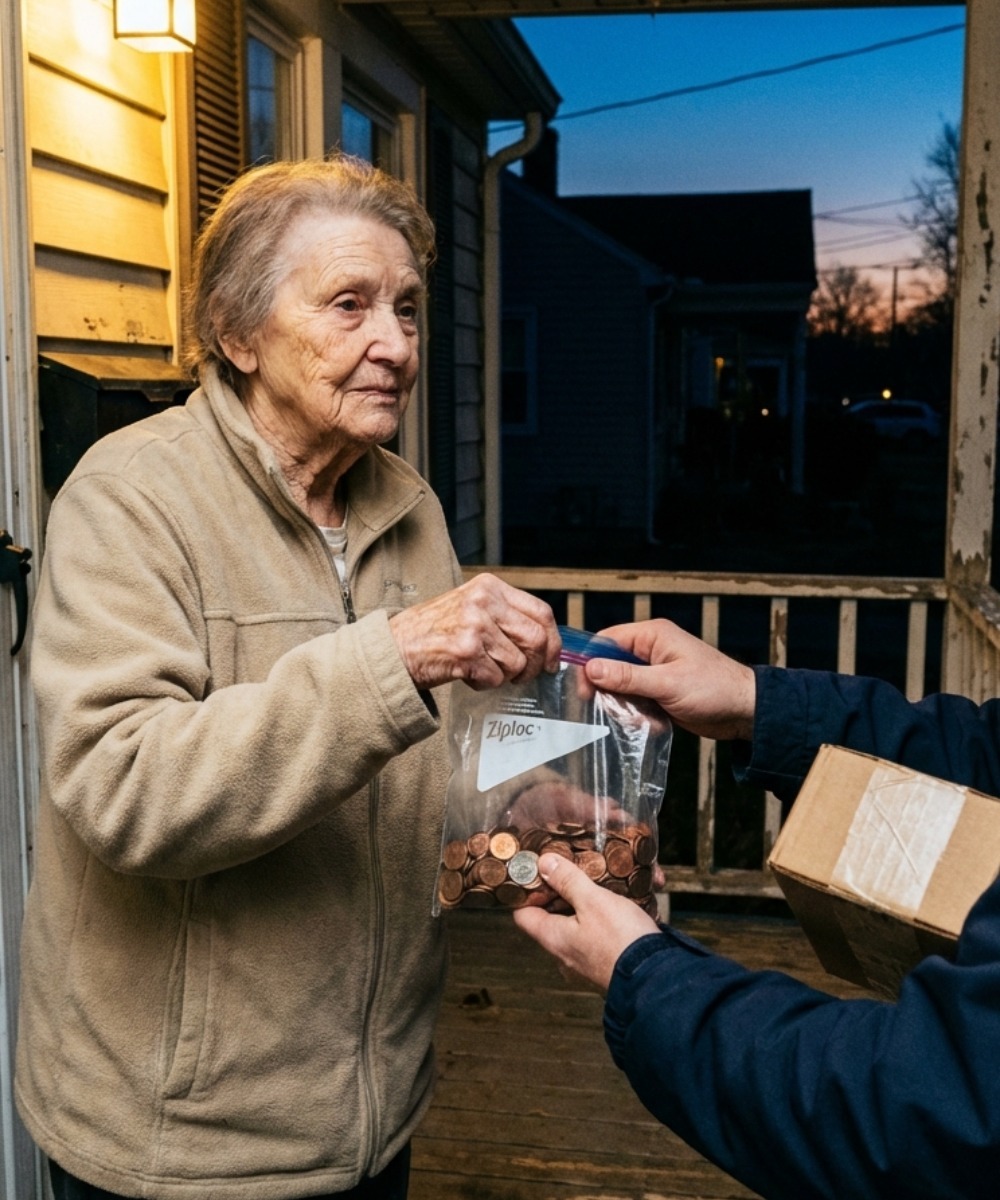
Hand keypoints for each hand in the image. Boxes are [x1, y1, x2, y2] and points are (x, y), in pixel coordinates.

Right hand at [390, 573, 560, 689]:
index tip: (552, 660)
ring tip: (481, 669)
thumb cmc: (433, 631)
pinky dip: (484, 684)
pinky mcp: (465, 651)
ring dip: (504, 675)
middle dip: (535, 665)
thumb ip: (505, 615)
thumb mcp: (471, 607)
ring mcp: (475, 625)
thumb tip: (546, 641)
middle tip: (523, 676)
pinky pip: (495, 678)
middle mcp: (484, 601)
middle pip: (536, 639)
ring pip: (517, 663)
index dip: (554, 641)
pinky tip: (466, 674)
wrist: (394, 648)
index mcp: (489, 587)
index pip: (541, 612)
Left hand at [513, 853, 659, 990]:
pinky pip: (599, 935)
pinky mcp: (606, 961)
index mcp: (553, 938)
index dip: (527, 891)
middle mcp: (565, 953)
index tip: (539, 872)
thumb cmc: (621, 940)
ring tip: (603, 883)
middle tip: (575, 870)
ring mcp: (586, 960)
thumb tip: (544, 863)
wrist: (657, 978)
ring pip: (579, 924)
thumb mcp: (593, 901)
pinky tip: (623, 903)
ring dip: (589, 903)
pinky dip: (607, 918)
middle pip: (552, 917)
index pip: (523, 914)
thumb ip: (567, 881)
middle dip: (563, 892)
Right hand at [583, 620, 755, 741]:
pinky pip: (635, 698)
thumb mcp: (667, 684)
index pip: (606, 640)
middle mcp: (651, 650)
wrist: (746, 712)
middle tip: (601, 708)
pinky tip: (646, 723)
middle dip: (606, 687)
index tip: (583, 689)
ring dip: (622, 702)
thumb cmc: (714, 689)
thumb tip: (591, 668)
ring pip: (621, 684)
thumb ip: (628, 677)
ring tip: (629, 717)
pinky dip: (635, 711)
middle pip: (610, 663)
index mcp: (652, 636)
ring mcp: (655, 671)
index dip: (590, 662)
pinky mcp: (659, 691)